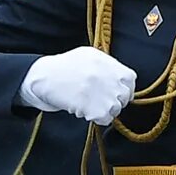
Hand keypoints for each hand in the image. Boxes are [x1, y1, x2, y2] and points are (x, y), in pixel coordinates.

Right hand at [20, 47, 138, 122]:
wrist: (45, 78)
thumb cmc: (65, 66)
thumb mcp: (89, 55)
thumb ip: (108, 64)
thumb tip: (120, 76)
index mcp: (109, 64)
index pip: (130, 80)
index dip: (124, 87)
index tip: (116, 91)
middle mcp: (110, 78)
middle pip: (125, 96)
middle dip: (116, 100)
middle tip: (100, 99)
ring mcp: (105, 95)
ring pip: (116, 109)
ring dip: (106, 110)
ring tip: (90, 103)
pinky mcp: (96, 109)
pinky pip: (106, 119)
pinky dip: (97, 118)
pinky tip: (85, 109)